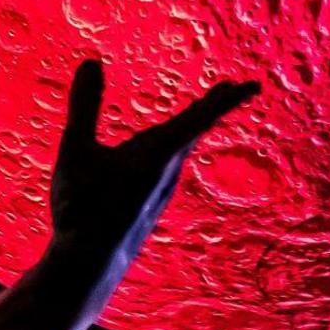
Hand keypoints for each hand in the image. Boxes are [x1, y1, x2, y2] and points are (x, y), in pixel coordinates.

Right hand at [46, 59, 260, 273]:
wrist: (88, 266)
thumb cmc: (82, 207)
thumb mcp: (76, 151)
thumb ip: (84, 105)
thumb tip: (91, 62)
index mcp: (157, 152)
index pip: (200, 117)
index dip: (227, 99)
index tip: (252, 86)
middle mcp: (168, 171)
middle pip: (195, 130)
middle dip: (212, 107)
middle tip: (231, 89)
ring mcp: (161, 190)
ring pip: (181, 151)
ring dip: (191, 128)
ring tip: (198, 114)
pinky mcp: (150, 204)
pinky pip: (167, 168)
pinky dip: (173, 149)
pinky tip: (160, 156)